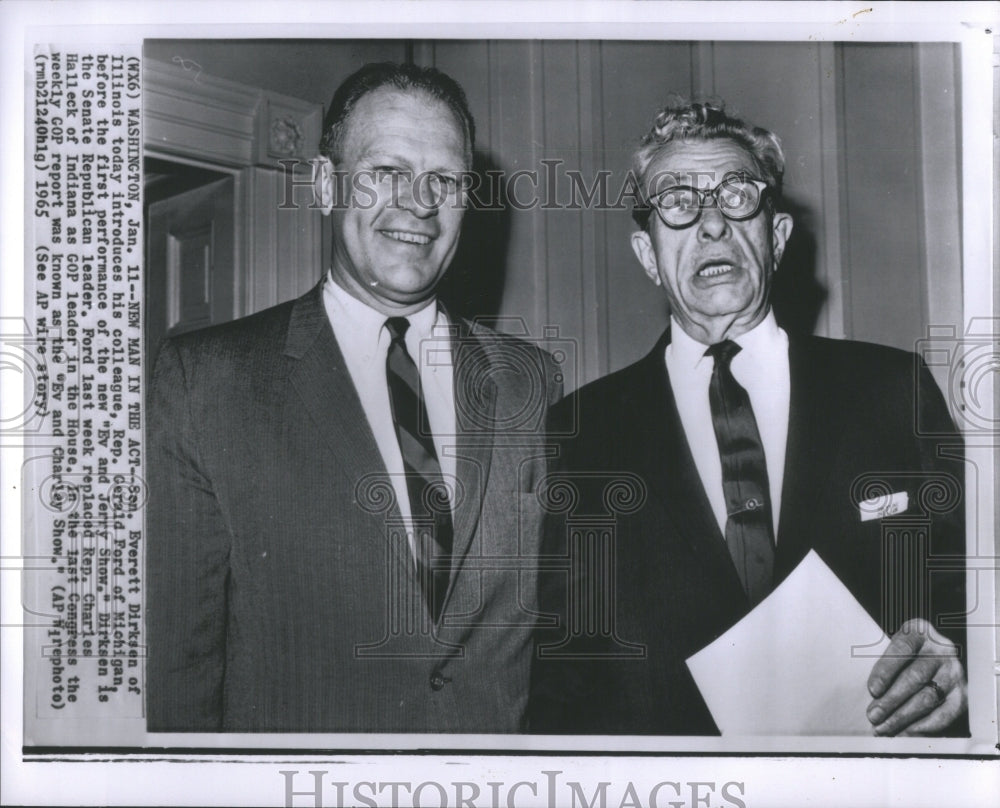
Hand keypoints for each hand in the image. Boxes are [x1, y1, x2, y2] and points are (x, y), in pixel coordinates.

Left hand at [866, 617, 966, 735]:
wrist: (937, 657)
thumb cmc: (905, 654)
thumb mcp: (895, 647)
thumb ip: (884, 663)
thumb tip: (872, 696)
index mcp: (919, 631)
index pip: (901, 649)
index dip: (886, 670)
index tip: (872, 690)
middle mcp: (941, 649)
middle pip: (914, 677)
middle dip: (891, 700)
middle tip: (873, 715)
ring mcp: (954, 672)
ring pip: (927, 698)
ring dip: (902, 716)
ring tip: (883, 727)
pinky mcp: (963, 694)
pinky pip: (943, 714)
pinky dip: (923, 726)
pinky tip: (905, 732)